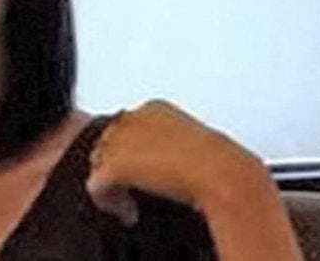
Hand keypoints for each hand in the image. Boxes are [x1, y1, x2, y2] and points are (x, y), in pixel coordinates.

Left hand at [86, 99, 263, 225]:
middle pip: (106, 143)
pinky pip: (95, 186)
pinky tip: (127, 211)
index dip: (129, 152)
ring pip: (97, 163)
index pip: (124, 126)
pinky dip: (108, 201)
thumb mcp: (193, 143)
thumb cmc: (219, 163)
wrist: (223, 174)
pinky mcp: (116, 165)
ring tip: (128, 202)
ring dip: (112, 184)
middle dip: (116, 166)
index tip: (142, 169)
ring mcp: (121, 140)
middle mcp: (133, 118)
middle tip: (131, 189)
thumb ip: (169, 144)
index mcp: (154, 107)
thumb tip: (164, 163)